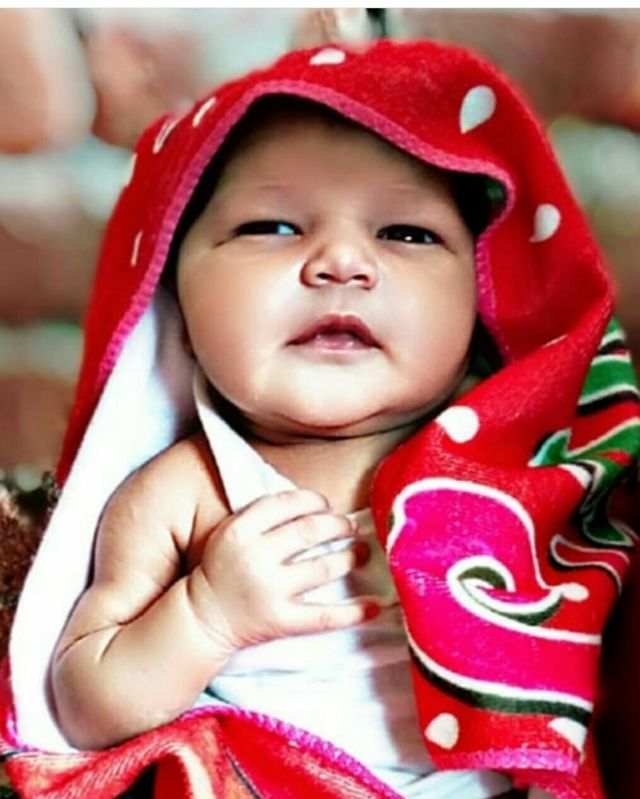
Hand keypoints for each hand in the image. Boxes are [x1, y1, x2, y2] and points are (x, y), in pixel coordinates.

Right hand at [186, 490, 377, 654]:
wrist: (201, 617)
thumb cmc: (222, 569)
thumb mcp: (231, 532)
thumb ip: (263, 516)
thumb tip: (314, 504)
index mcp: (240, 530)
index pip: (288, 504)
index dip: (314, 501)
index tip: (326, 506)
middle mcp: (256, 557)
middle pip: (310, 531)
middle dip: (339, 525)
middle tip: (351, 526)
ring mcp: (270, 590)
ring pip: (324, 567)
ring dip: (351, 557)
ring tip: (362, 552)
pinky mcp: (282, 620)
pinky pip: (324, 615)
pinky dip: (353, 611)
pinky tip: (374, 606)